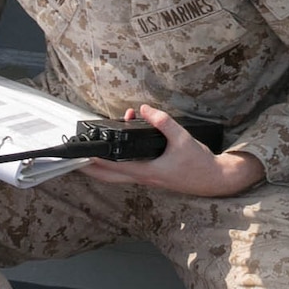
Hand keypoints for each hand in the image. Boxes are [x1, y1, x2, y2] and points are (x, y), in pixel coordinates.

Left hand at [81, 105, 264, 196]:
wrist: (215, 180)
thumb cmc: (199, 164)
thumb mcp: (182, 138)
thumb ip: (162, 122)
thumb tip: (145, 108)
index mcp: (146, 171)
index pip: (111, 167)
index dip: (93, 161)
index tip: (78, 156)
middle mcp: (142, 177)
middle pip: (107, 177)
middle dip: (88, 169)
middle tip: (72, 159)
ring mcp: (146, 178)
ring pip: (116, 175)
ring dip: (102, 164)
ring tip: (91, 151)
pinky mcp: (152, 175)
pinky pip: (128, 170)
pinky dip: (118, 160)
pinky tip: (121, 146)